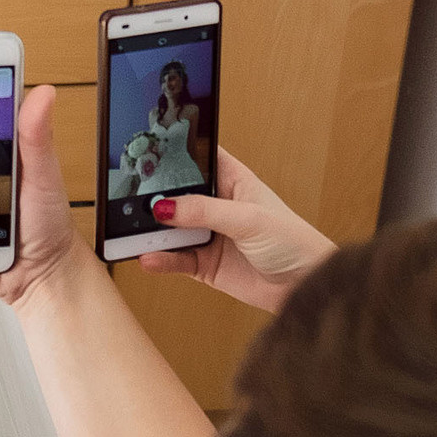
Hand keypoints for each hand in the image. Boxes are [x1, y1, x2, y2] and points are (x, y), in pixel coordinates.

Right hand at [127, 147, 334, 312]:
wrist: (307, 287)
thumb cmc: (293, 242)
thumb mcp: (248, 219)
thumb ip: (205, 211)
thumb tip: (165, 206)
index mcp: (232, 181)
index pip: (198, 158)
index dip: (175, 152)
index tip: (146, 148)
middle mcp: (217, 207)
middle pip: (176, 194)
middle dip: (154, 197)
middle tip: (129, 198)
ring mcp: (209, 236)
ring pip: (171, 229)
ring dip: (152, 231)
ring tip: (132, 232)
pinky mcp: (204, 265)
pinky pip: (175, 259)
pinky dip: (160, 259)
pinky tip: (149, 257)